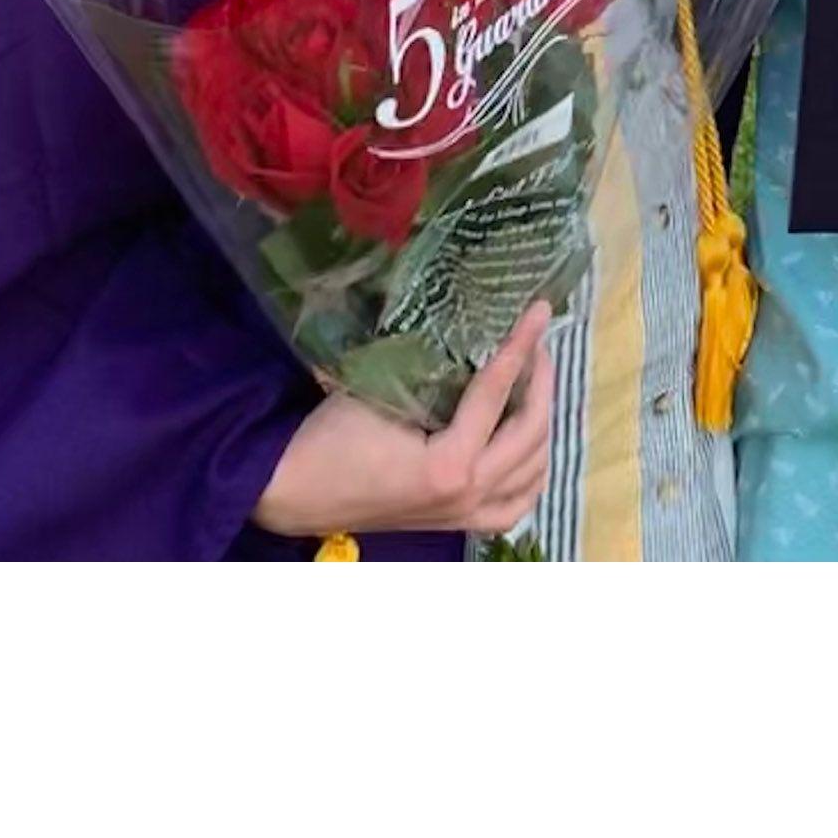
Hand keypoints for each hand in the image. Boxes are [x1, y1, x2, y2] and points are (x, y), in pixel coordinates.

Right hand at [251, 301, 555, 540]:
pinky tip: (528, 445)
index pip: (497, 395)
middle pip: (530, 435)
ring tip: (535, 384)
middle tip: (537, 342)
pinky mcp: (457, 525)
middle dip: (541, 383)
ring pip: (532, 473)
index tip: (540, 311)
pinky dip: (531, 473)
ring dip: (542, 425)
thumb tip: (470, 330)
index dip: (521, 347)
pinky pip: (515, 505)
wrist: (295, 491)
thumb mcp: (381, 391)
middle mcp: (467, 496)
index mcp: (449, 466)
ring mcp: (465, 516)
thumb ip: (432, 371)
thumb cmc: (330, 437)